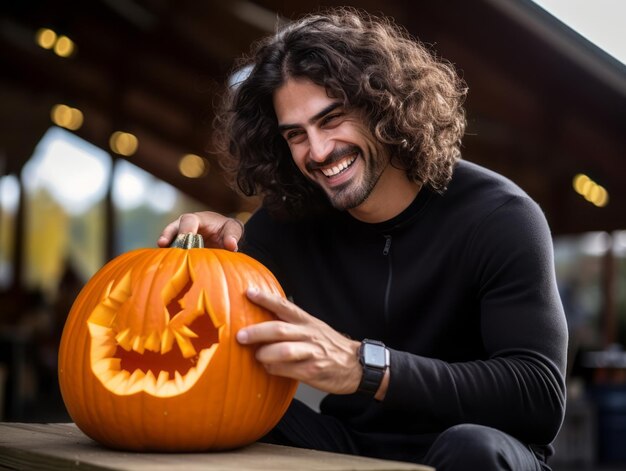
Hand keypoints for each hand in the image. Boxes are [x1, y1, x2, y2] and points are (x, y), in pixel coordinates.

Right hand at [157, 211, 244, 250]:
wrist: (223, 234)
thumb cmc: (227, 229)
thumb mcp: (233, 229)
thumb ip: (232, 235)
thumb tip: (231, 245)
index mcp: (198, 219)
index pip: (189, 220)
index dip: (186, 229)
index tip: (186, 238)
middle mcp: (186, 225)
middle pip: (173, 227)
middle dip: (168, 235)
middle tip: (162, 243)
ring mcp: (180, 235)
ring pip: (169, 239)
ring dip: (166, 247)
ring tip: (161, 256)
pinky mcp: (179, 246)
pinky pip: (171, 249)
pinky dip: (168, 255)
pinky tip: (168, 265)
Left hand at [237, 287, 361, 394]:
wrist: (357, 365)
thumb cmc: (329, 346)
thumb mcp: (314, 328)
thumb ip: (292, 324)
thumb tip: (262, 320)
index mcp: (307, 321)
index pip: (284, 306)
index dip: (266, 298)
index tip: (248, 292)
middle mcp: (309, 334)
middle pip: (279, 329)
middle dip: (257, 332)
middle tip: (240, 336)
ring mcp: (311, 353)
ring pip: (283, 351)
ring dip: (265, 354)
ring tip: (257, 356)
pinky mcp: (312, 371)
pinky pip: (287, 370)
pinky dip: (273, 369)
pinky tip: (269, 368)